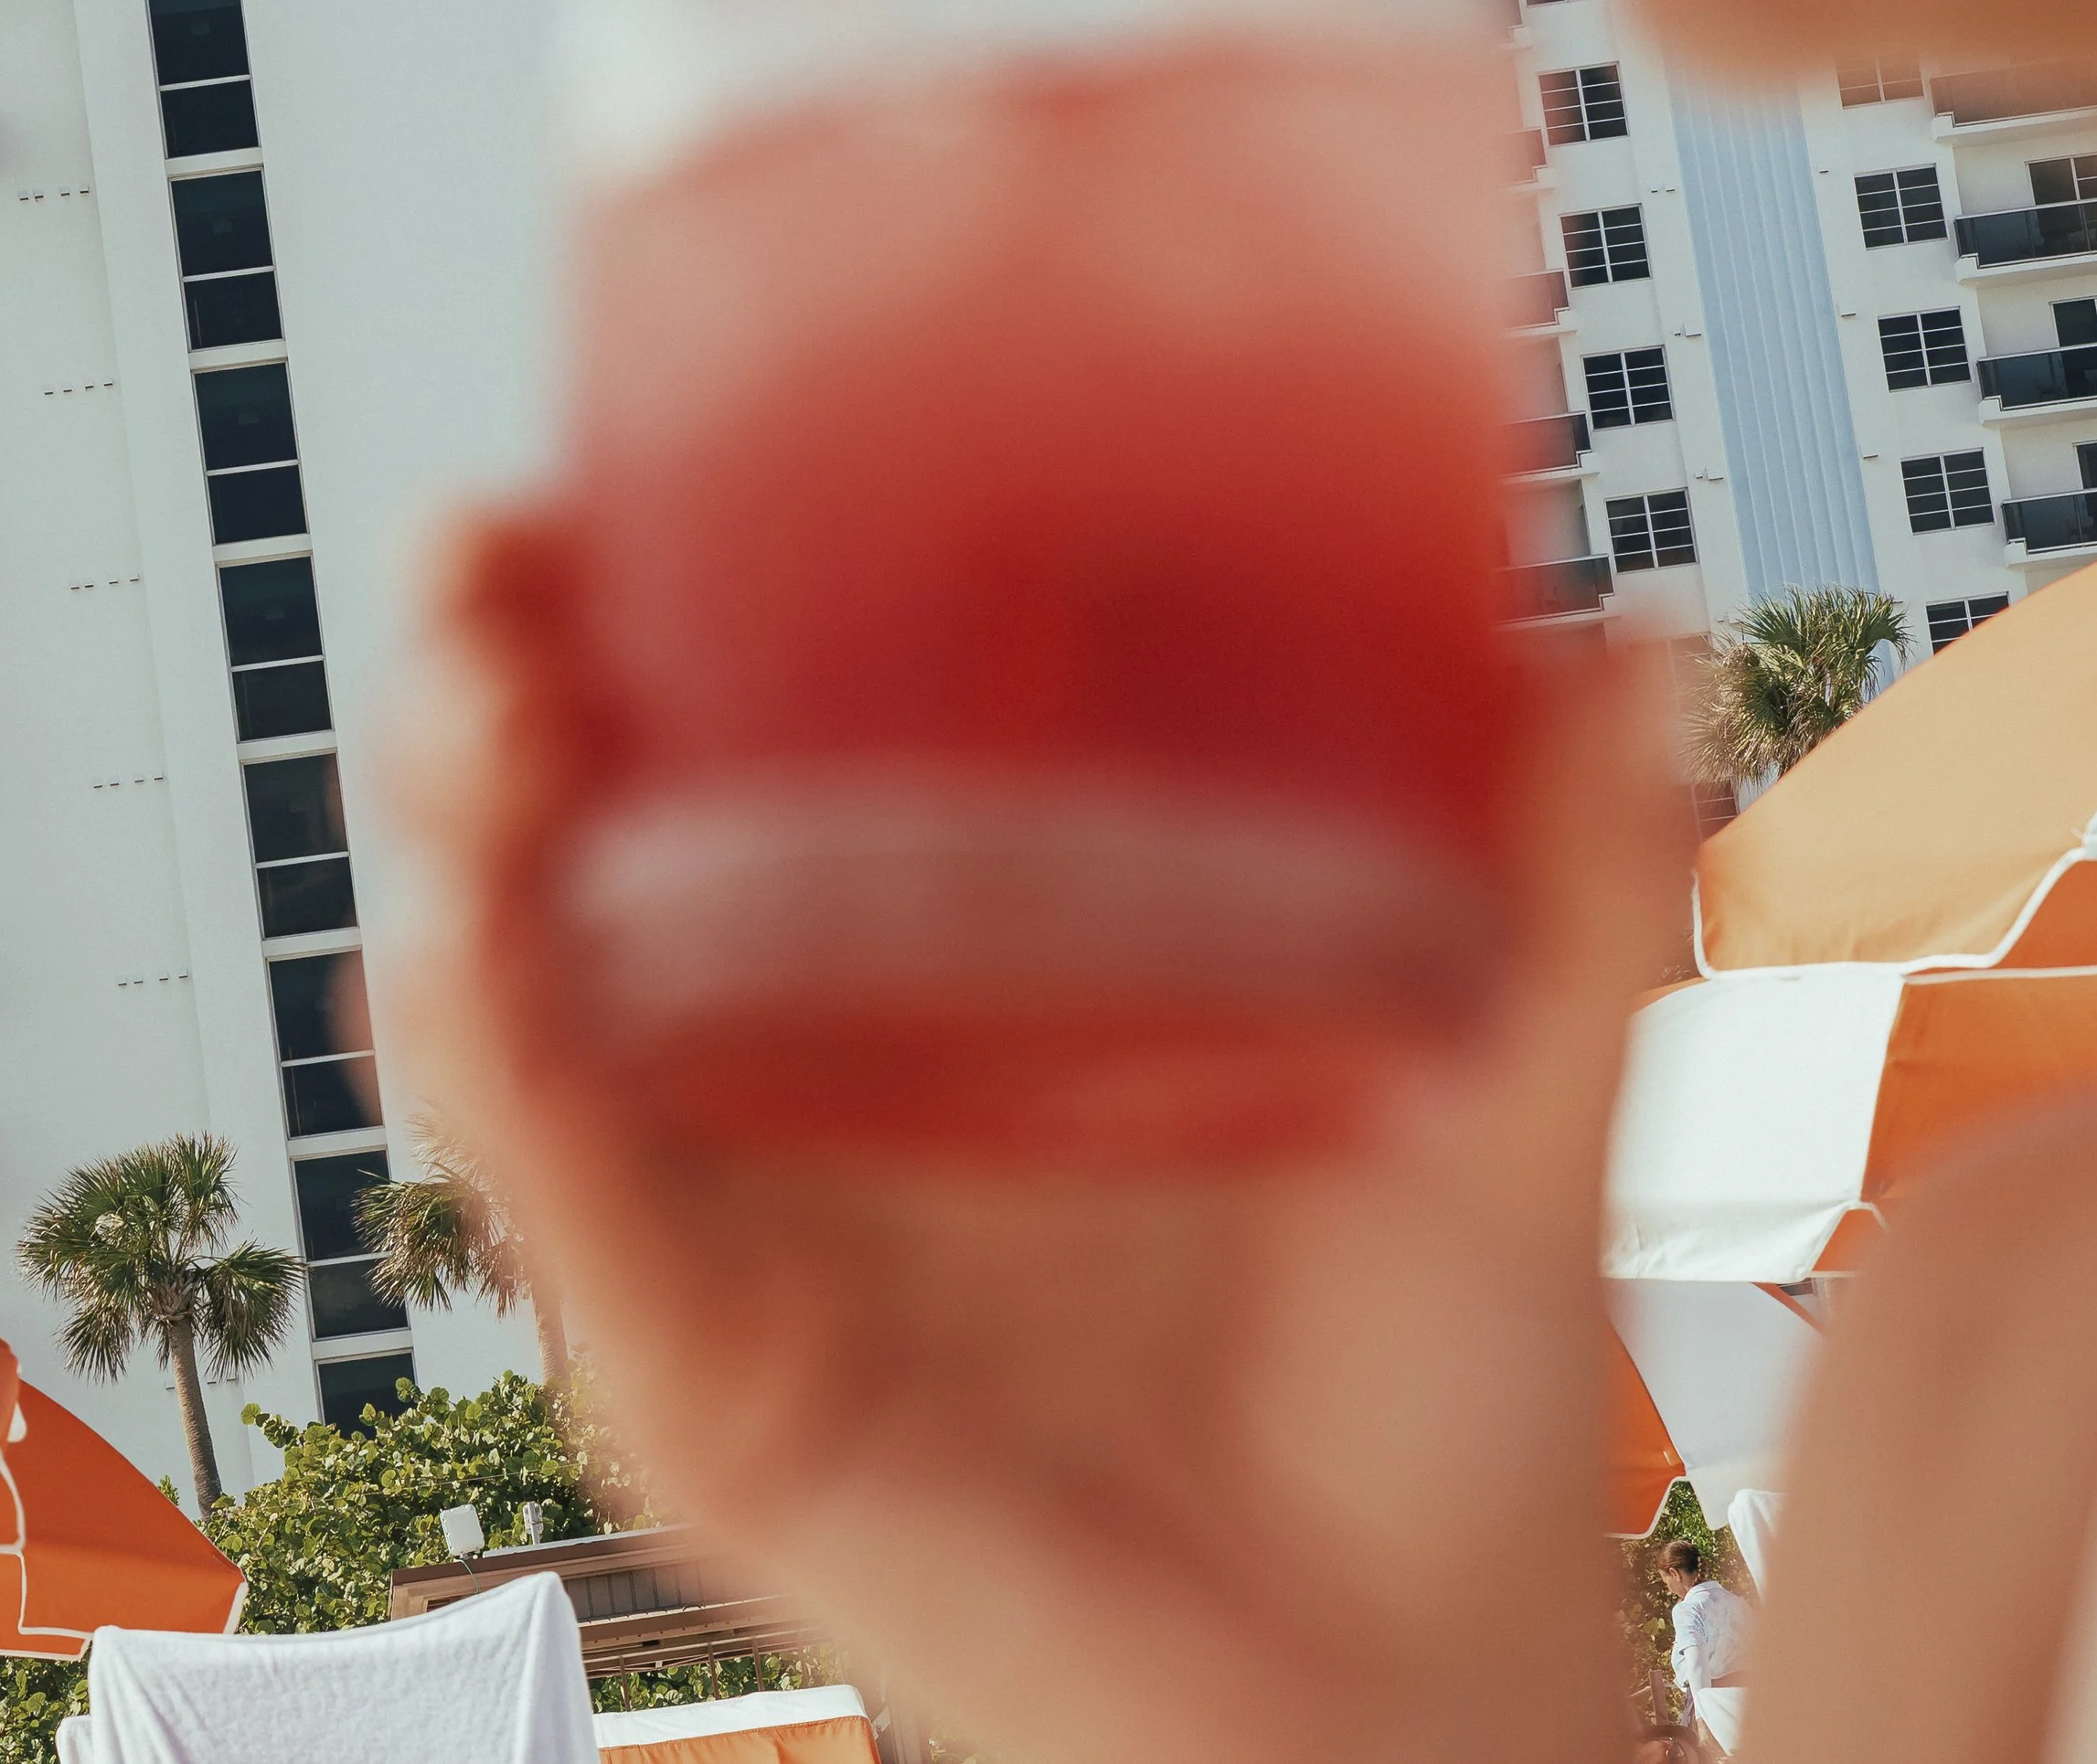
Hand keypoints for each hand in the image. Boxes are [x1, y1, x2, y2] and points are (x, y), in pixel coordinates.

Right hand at [386, 512, 1683, 1763]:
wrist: (1415, 1672)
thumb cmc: (1435, 1371)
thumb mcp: (1510, 1069)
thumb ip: (1568, 865)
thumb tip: (1639, 632)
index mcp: (943, 934)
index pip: (730, 708)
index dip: (629, 572)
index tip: (605, 454)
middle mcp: (802, 1050)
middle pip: (565, 819)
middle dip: (488, 674)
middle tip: (501, 567)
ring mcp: (738, 1212)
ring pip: (512, 994)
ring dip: (458, 844)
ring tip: (491, 730)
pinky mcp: (713, 1378)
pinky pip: (566, 1214)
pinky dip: (500, 1082)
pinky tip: (468, 963)